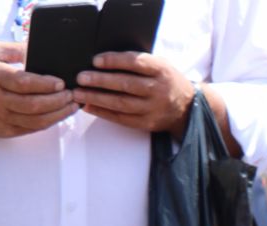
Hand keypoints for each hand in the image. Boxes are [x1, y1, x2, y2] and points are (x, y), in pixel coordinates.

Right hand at [0, 43, 75, 140]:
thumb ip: (13, 50)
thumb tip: (37, 47)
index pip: (22, 82)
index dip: (45, 84)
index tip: (61, 83)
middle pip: (33, 104)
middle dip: (58, 101)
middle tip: (72, 95)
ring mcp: (0, 117)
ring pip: (36, 121)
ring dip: (59, 115)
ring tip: (72, 106)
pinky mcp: (4, 131)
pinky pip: (32, 129)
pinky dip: (49, 123)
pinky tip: (60, 115)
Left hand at [72, 52, 193, 133]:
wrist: (188, 108)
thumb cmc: (166, 81)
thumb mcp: (159, 65)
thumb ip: (137, 62)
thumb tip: (102, 61)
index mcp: (161, 70)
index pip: (135, 63)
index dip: (114, 61)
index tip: (95, 60)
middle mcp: (159, 90)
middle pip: (126, 84)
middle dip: (100, 81)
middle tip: (80, 78)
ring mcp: (154, 109)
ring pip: (121, 103)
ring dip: (97, 98)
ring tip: (78, 94)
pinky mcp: (148, 123)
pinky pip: (122, 118)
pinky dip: (103, 113)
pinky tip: (88, 107)